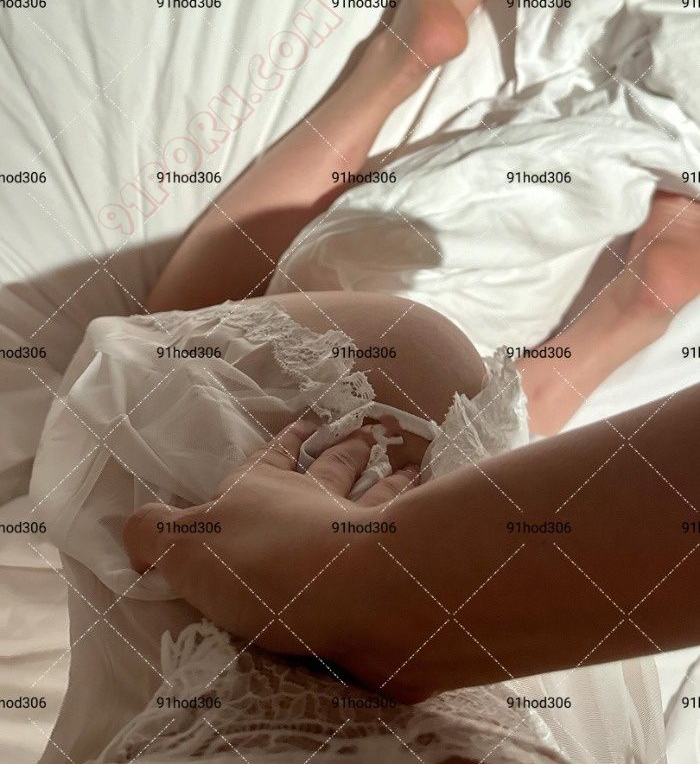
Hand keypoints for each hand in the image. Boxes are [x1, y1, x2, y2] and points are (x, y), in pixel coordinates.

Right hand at [123, 420, 417, 664]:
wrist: (337, 593)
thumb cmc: (257, 563)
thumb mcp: (184, 547)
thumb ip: (155, 533)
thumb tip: (131, 525)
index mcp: (264, 491)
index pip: (276, 455)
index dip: (290, 437)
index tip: (310, 417)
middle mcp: (316, 501)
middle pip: (335, 466)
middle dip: (349, 448)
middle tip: (370, 431)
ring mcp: (361, 527)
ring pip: (381, 493)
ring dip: (394, 478)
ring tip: (411, 463)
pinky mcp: (395, 562)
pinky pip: (414, 527)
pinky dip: (425, 511)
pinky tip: (439, 505)